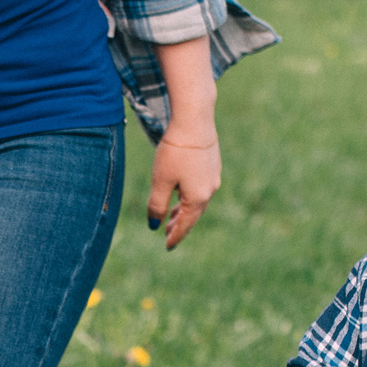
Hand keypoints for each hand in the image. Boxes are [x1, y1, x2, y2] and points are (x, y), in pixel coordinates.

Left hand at [148, 130, 219, 249]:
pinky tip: (182, 193)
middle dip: (180, 225)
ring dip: (184, 210)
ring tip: (172, 216)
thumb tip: (154, 224)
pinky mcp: (212, 164)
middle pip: (193, 214)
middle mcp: (209, 190)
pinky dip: (189, 196)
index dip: (175, 236)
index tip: (167, 246)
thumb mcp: (160, 181)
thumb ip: (157, 205)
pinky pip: (200, 188)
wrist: (194, 120)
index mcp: (197, 198)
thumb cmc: (175, 151)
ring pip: (197, 201)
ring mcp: (213, 177)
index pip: (185, 225)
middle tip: (167, 234)